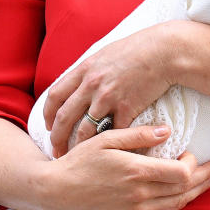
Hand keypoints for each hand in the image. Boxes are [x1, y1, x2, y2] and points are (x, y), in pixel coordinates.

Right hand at [38, 124, 209, 209]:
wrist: (59, 190)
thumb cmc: (81, 160)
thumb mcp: (107, 139)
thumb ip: (139, 135)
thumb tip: (168, 130)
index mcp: (136, 171)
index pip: (180, 172)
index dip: (193, 163)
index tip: (191, 150)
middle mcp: (140, 194)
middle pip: (184, 189)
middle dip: (205, 177)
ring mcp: (137, 209)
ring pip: (177, 203)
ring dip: (197, 191)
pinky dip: (180, 202)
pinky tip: (185, 194)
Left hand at [43, 22, 183, 156]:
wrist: (162, 52)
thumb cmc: (136, 50)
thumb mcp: (105, 54)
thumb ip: (90, 69)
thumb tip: (79, 81)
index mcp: (84, 70)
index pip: (55, 95)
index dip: (48, 114)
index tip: (48, 127)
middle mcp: (91, 85)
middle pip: (64, 117)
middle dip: (57, 138)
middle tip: (56, 151)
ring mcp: (108, 98)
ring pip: (85, 130)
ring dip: (79, 147)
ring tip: (79, 159)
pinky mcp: (127, 108)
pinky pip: (114, 133)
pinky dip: (112, 146)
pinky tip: (110, 156)